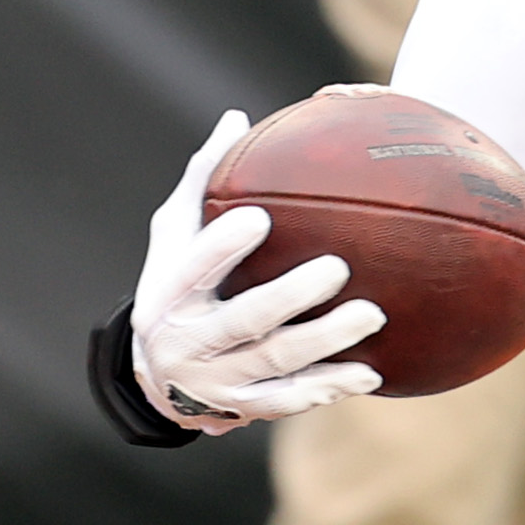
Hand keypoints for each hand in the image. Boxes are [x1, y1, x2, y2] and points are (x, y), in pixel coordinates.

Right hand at [130, 110, 383, 433]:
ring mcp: (216, 380)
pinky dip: (328, 387)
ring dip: (325, 341)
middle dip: (290, 297)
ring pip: (275, 362)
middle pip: (244, 320)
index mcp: (168, 292)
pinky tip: (370, 372)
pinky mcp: (243, 408)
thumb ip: (205, 180)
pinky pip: (289, 400)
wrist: (151, 374)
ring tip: (372, 313)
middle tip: (338, 267)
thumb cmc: (178, 281)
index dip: (223, 247)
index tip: (260, 217)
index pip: (193, 267)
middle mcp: (187, 341)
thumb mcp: (174, 234)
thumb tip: (238, 116)